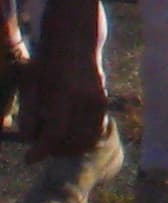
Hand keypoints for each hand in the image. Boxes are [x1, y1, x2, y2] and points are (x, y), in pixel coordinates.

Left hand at [20, 26, 106, 156]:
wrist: (73, 43)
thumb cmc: (44, 65)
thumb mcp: (29, 88)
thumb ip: (28, 119)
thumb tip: (32, 147)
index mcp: (63, 93)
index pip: (55, 133)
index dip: (41, 150)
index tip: (28, 159)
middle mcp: (85, 98)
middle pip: (71, 141)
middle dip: (53, 149)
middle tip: (40, 145)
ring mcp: (98, 100)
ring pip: (85, 140)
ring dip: (68, 146)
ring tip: (53, 140)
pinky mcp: (103, 102)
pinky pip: (94, 131)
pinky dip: (81, 138)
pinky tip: (68, 133)